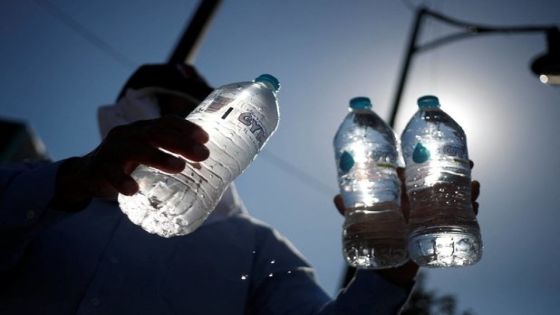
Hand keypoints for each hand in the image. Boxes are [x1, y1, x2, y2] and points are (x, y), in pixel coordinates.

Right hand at [50, 116, 208, 210]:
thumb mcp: (147, 155)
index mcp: (143, 129)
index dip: (187, 128)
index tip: (205, 138)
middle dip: (182, 143)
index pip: (166, 122)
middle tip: (203, 155)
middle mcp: (129, 134)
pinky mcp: (100, 167)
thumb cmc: (126, 164)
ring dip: (159, 157)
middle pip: (157, 133)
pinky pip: (111, 172)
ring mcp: (113, 149)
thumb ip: (168, 157)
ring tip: (179, 167)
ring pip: (137, 149)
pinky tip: (134, 190)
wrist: (86, 174)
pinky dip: (122, 180)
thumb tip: (203, 169)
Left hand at [333, 161, 480, 287]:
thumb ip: (348, 210)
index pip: (414, 171)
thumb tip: (335, 198)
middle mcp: (417, 201)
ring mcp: (430, 214)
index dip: (426, 160)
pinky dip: (469, 212)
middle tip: (470, 163)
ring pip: (451, 197)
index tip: (437, 151)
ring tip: (476, 186)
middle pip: (439, 181)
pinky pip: (457, 218)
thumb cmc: (375, 237)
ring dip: (466, 190)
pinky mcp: (438, 229)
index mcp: (401, 193)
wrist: (386, 266)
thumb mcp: (362, 222)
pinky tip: (477, 206)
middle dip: (456, 171)